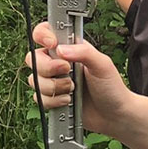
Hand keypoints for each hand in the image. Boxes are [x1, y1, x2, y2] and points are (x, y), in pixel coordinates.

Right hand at [24, 22, 133, 137]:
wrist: (114, 115)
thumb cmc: (112, 87)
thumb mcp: (103, 64)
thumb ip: (84, 52)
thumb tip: (61, 49)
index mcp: (69, 48)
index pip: (44, 33)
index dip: (42, 36)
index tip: (53, 44)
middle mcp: (58, 62)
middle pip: (33, 58)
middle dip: (49, 68)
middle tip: (68, 72)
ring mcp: (53, 81)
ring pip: (34, 80)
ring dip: (54, 87)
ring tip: (73, 90)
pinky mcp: (52, 98)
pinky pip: (39, 98)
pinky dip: (54, 101)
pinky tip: (69, 101)